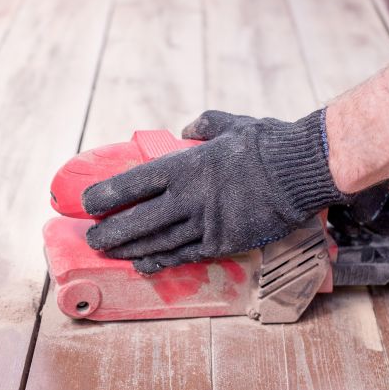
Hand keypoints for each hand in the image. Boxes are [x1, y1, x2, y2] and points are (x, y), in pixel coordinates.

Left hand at [81, 110, 346, 273]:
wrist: (302, 170)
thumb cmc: (267, 143)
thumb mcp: (230, 124)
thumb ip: (203, 126)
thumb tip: (187, 129)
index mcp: (185, 166)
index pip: (133, 183)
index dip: (106, 195)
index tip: (87, 203)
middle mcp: (189, 197)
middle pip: (138, 220)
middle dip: (110, 232)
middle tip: (91, 238)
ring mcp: (205, 223)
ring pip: (157, 242)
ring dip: (129, 249)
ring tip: (108, 253)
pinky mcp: (223, 242)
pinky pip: (185, 255)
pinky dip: (161, 261)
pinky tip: (142, 265)